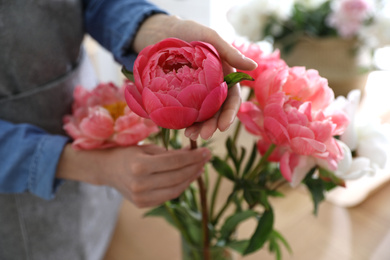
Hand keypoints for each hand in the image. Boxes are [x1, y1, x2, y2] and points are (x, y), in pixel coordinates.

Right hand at [57, 144, 210, 207]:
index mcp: (140, 166)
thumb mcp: (147, 148)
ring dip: (191, 178)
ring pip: (176, 189)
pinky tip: (188, 177)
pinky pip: (168, 196)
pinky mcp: (143, 204)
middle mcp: (140, 184)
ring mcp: (141, 197)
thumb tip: (194, 152)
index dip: (194, 157)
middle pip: (178, 176)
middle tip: (206, 158)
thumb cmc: (128, 153)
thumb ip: (170, 152)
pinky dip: (180, 186)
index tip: (207, 151)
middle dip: (195, 167)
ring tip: (200, 168)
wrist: (107, 169)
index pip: (175, 162)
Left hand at [133, 14, 256, 139]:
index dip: (229, 113)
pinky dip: (183, 122)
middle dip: (212, 125)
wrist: (161, 32)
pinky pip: (183, 112)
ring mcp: (195, 94)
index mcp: (223, 77)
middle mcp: (211, 88)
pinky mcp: (179, 97)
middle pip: (216, 111)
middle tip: (204, 135)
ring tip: (190, 136)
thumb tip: (253, 66)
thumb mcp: (209, 38)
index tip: (223, 126)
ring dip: (198, 128)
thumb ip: (230, 52)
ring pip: (201, 115)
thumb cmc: (189, 31)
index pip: (231, 99)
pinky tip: (179, 128)